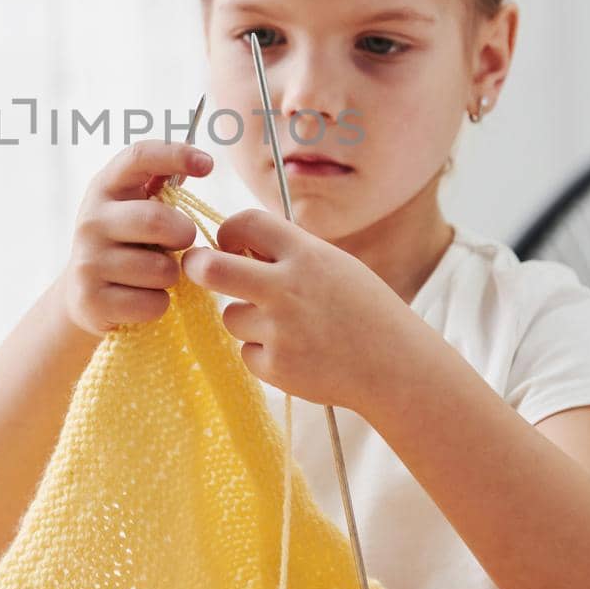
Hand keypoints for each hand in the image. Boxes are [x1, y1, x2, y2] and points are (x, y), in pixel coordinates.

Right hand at [54, 139, 214, 337]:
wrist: (83, 295)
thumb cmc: (126, 243)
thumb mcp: (135, 208)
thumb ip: (161, 185)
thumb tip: (198, 162)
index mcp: (106, 187)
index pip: (139, 157)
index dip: (176, 155)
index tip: (208, 165)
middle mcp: (91, 220)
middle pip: (157, 220)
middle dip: (183, 235)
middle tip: (182, 242)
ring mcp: (88, 261)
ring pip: (161, 269)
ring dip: (172, 275)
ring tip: (156, 274)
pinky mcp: (91, 299)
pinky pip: (152, 303)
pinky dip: (160, 303)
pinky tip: (144, 298)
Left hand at [181, 208, 406, 411]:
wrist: (395, 366)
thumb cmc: (364, 310)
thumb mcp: (334, 265)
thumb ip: (287, 254)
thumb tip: (231, 247)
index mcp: (306, 254)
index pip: (246, 222)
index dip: (228, 230)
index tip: (226, 243)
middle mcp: (288, 288)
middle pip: (212, 269)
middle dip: (196, 265)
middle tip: (194, 267)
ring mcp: (280, 330)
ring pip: (231, 316)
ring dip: (248, 319)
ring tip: (290, 327)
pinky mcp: (276, 366)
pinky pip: (247, 352)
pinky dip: (264, 353)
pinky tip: (299, 354)